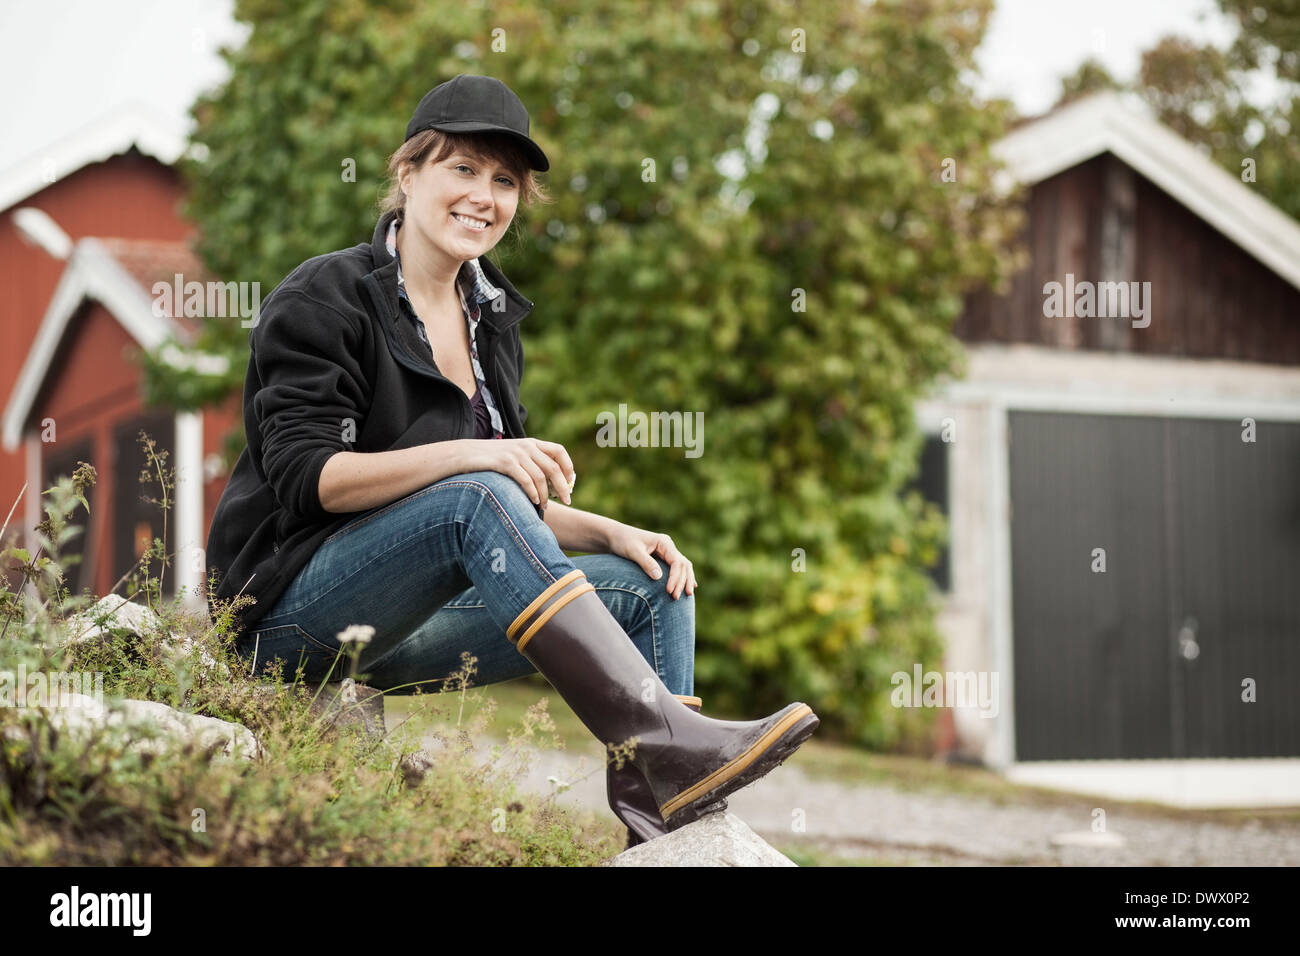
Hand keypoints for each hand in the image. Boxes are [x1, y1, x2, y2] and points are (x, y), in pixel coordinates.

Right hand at [453, 438, 574, 508]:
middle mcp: (526, 446)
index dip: (568, 467)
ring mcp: (516, 454)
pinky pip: (526, 480)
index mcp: (532, 443)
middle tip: (567, 501)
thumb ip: (531, 464)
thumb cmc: (491, 461)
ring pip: (541, 477)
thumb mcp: (514, 456)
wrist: (464, 455)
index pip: (559, 451)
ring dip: (546, 495)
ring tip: (544, 506)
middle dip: (563, 487)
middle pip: (554, 468)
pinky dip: (533, 493)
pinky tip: (534, 502)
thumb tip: (552, 484)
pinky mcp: (505, 463)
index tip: (570, 483)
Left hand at [605, 524, 695, 599]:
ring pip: (683, 567)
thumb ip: (646, 563)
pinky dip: (682, 578)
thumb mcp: (633, 551)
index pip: (677, 562)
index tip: (669, 591)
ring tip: (687, 595)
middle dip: (683, 582)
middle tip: (676, 597)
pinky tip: (689, 587)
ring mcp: (667, 552)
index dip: (675, 578)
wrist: (615, 536)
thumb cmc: (623, 542)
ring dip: (685, 581)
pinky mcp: (663, 558)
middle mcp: (668, 547)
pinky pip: (677, 569)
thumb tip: (659, 577)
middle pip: (684, 565)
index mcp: (664, 543)